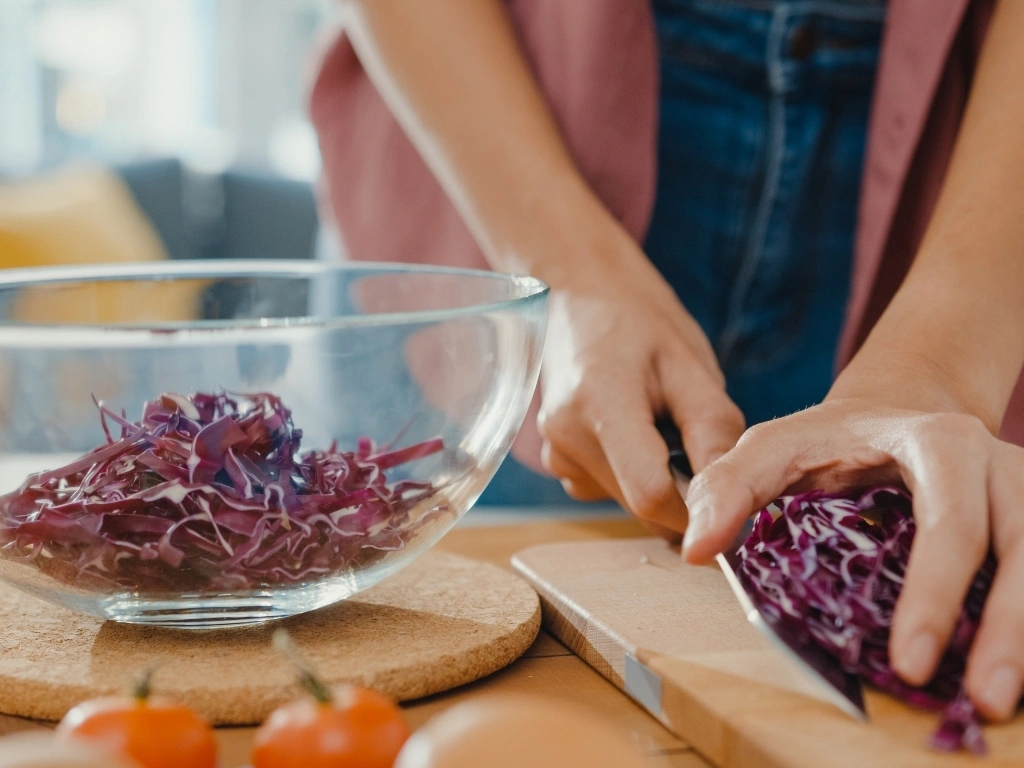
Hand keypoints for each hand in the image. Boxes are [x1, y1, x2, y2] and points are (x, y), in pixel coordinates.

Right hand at [537, 222, 744, 534]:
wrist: (580, 292)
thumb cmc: (640, 319)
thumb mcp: (690, 366)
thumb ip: (713, 433)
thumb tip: (730, 502)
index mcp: (599, 406)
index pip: (650, 495)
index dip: (697, 507)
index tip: (728, 490)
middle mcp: (566, 439)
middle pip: (639, 503)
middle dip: (682, 490)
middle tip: (698, 439)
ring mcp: (555, 452)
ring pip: (626, 501)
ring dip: (659, 480)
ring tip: (662, 422)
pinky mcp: (556, 458)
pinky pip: (609, 489)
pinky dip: (635, 473)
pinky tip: (639, 430)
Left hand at [682, 397, 1023, 720]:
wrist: (887, 418)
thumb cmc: (825, 441)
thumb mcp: (771, 447)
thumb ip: (730, 487)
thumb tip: (696, 548)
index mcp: (936, 440)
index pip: (949, 518)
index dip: (935, 590)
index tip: (909, 661)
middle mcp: (994, 464)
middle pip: (1017, 545)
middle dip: (1003, 626)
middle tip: (981, 698)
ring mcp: (1020, 495)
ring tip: (997, 699)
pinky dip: (1021, 619)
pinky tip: (1005, 669)